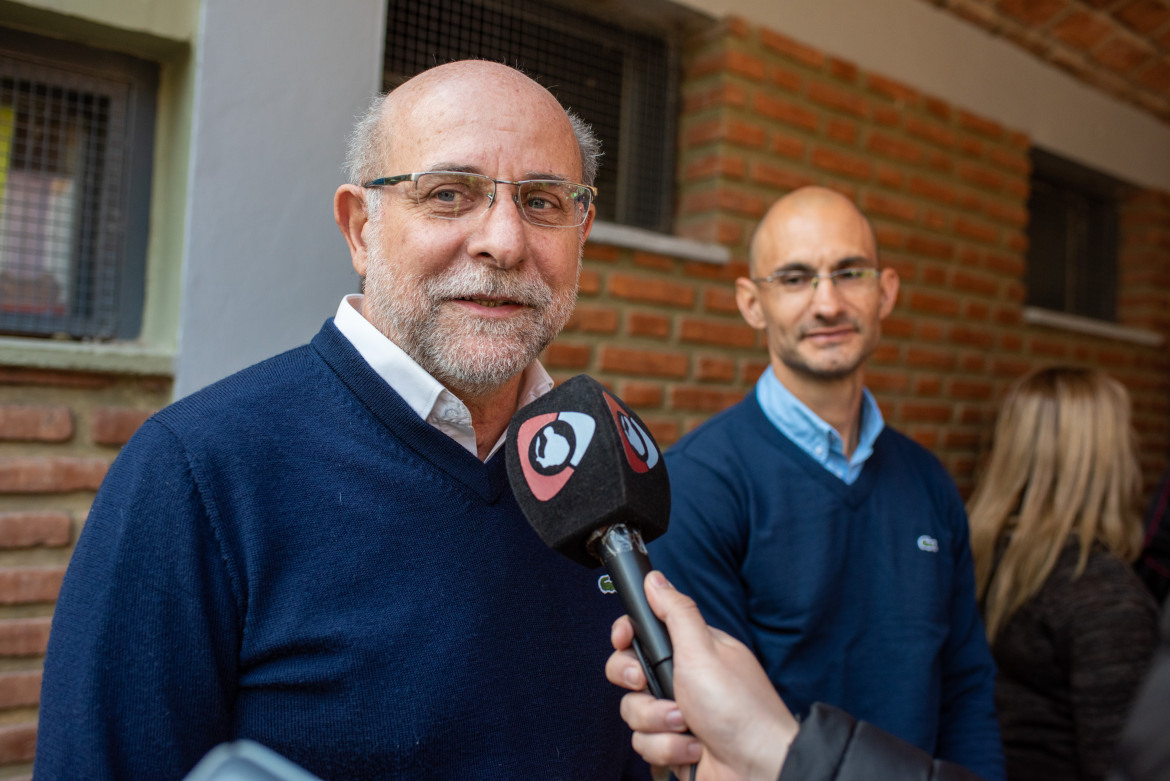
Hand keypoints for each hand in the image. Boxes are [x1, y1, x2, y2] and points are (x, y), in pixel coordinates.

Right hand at [605, 571, 798, 780]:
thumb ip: (675, 613)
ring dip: (658, 723)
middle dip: (638, 685)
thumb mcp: (704, 651)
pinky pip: (644, 742)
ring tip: (688, 726)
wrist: (757, 770)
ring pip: (633, 711)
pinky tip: (693, 749)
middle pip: (629, 672)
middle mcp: (683, 680)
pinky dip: (667, 749)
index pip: (644, 633)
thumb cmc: (741, 710)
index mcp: (692, 651)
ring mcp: (677, 714)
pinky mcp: (672, 745)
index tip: (623, 640)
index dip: (626, 636)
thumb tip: (655, 580)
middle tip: (655, 686)